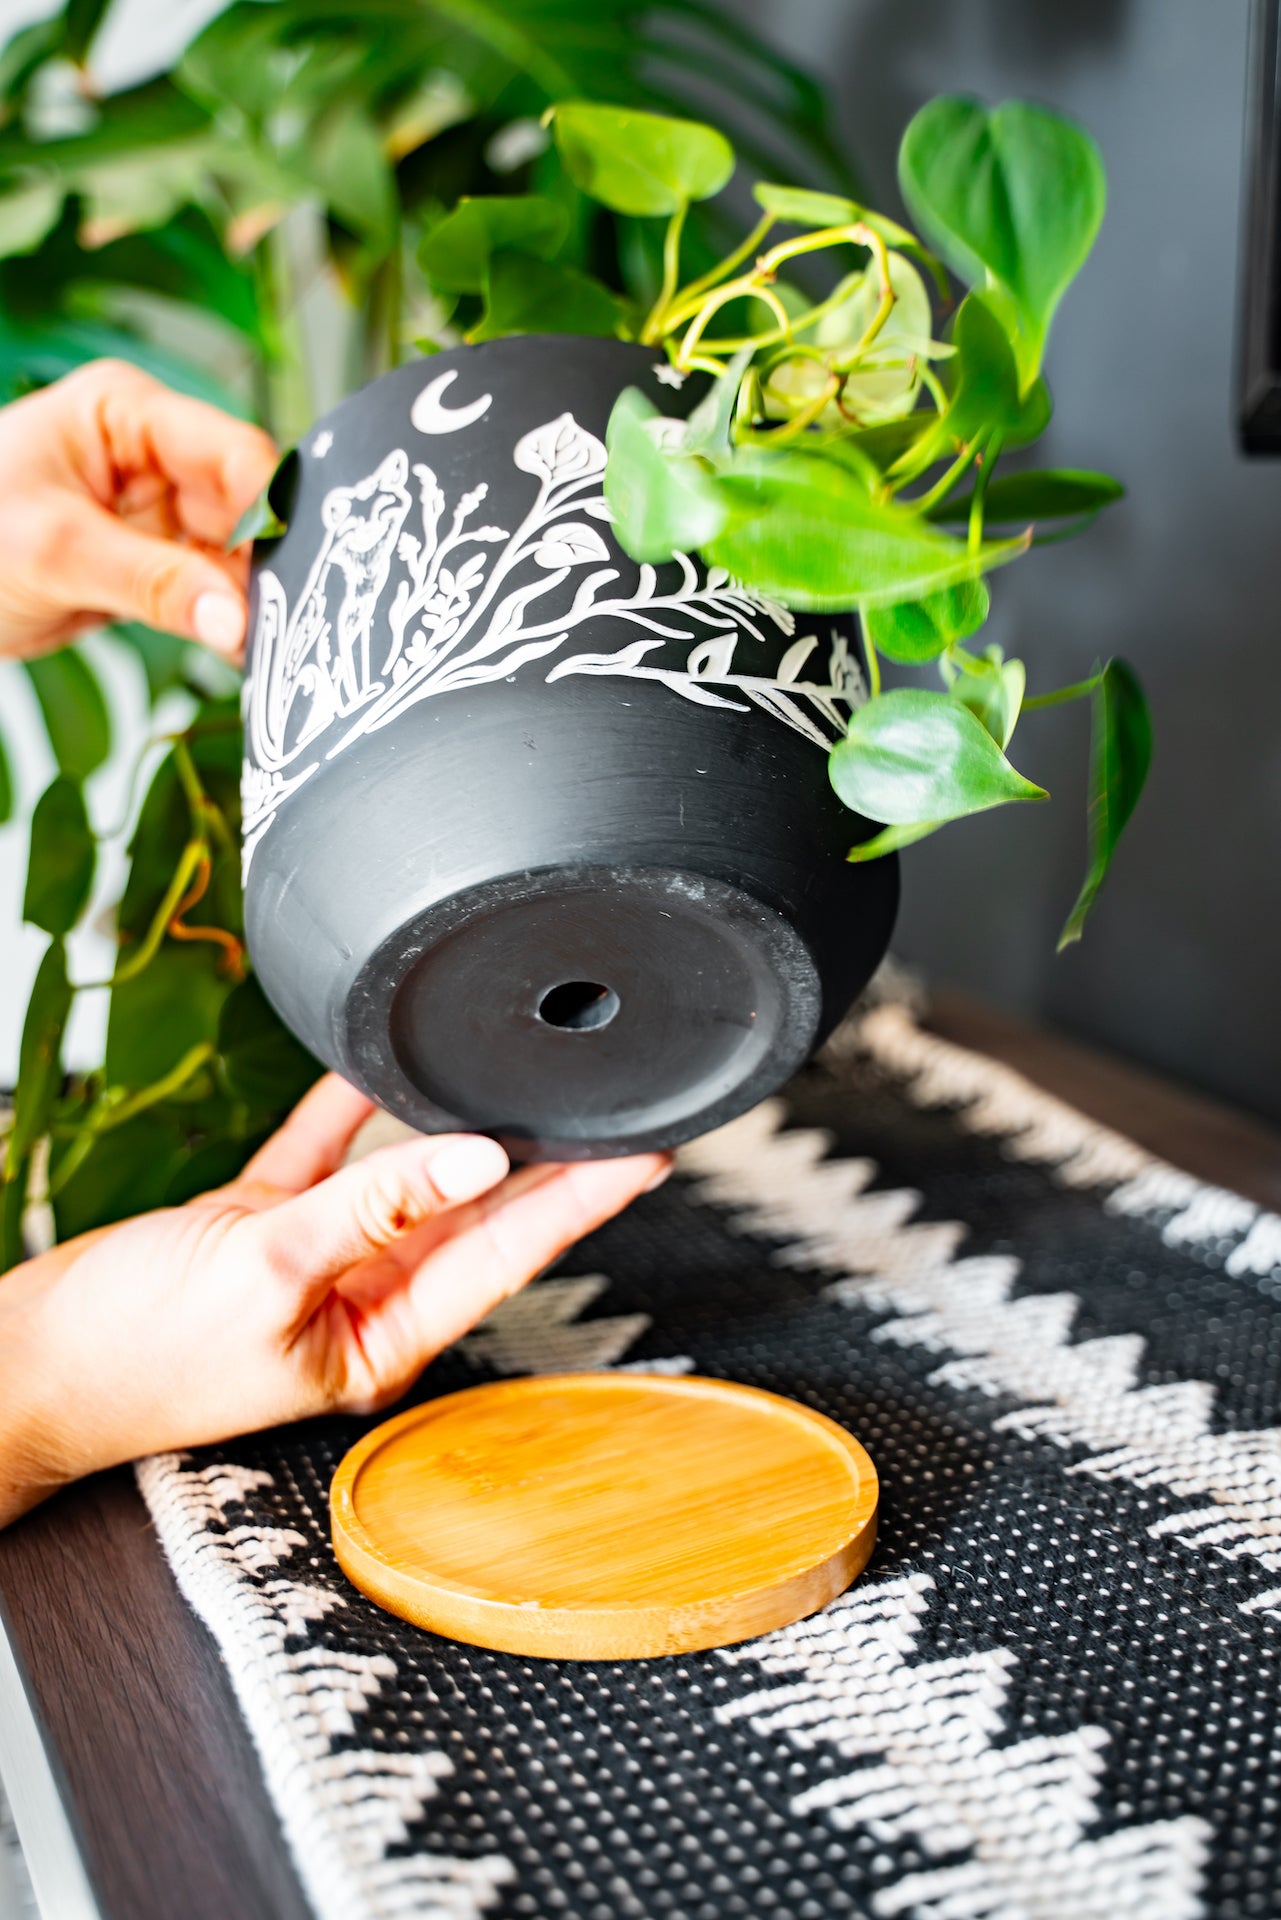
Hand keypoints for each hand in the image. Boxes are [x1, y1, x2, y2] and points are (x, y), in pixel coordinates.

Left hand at [0, 358, 277, 662]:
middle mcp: (156, 456)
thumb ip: (151, 584)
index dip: (272, 512)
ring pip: (237, 558)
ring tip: (278, 649)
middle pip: (246, 508)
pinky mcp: (157, 564)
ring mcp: (159, 512)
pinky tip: (251, 655)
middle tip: (297, 624)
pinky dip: (231, 626)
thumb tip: (237, 621)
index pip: (232, 453)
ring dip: (256, 604)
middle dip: (270, 568)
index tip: (302, 573)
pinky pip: (212, 594)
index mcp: (129, 414)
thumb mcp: (52, 552)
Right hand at [0, 1075, 669, 1526]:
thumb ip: (371, 1210)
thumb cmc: (133, 1357)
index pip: (505, 1257)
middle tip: (618, 1108)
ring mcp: (314, 1259)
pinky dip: (350, 1110)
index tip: (643, 1157)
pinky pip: (324, 1154)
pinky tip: (383, 1066)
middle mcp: (360, 1301)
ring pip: (404, 1179)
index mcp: (380, 1341)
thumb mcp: (266, 1273)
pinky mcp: (261, 1224)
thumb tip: (472, 1161)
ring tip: (528, 1080)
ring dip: (455, 1128)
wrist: (28, 1360)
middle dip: (547, 1163)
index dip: (580, 1203)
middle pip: (474, 1215)